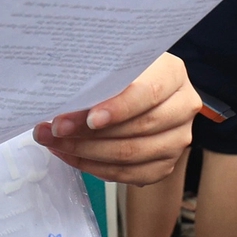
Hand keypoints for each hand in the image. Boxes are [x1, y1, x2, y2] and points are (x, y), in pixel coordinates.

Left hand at [34, 52, 199, 183]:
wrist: (141, 88)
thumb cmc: (121, 71)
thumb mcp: (114, 62)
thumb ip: (98, 76)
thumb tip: (64, 99)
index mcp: (173, 74)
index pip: (148, 93)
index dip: (119, 108)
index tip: (90, 119)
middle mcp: (182, 107)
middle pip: (138, 128)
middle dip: (89, 133)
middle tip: (56, 130)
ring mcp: (177, 139)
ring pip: (131, 155)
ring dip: (86, 152)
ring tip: (55, 143)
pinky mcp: (165, 164)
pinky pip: (129, 174)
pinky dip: (96, 168)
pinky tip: (72, 156)